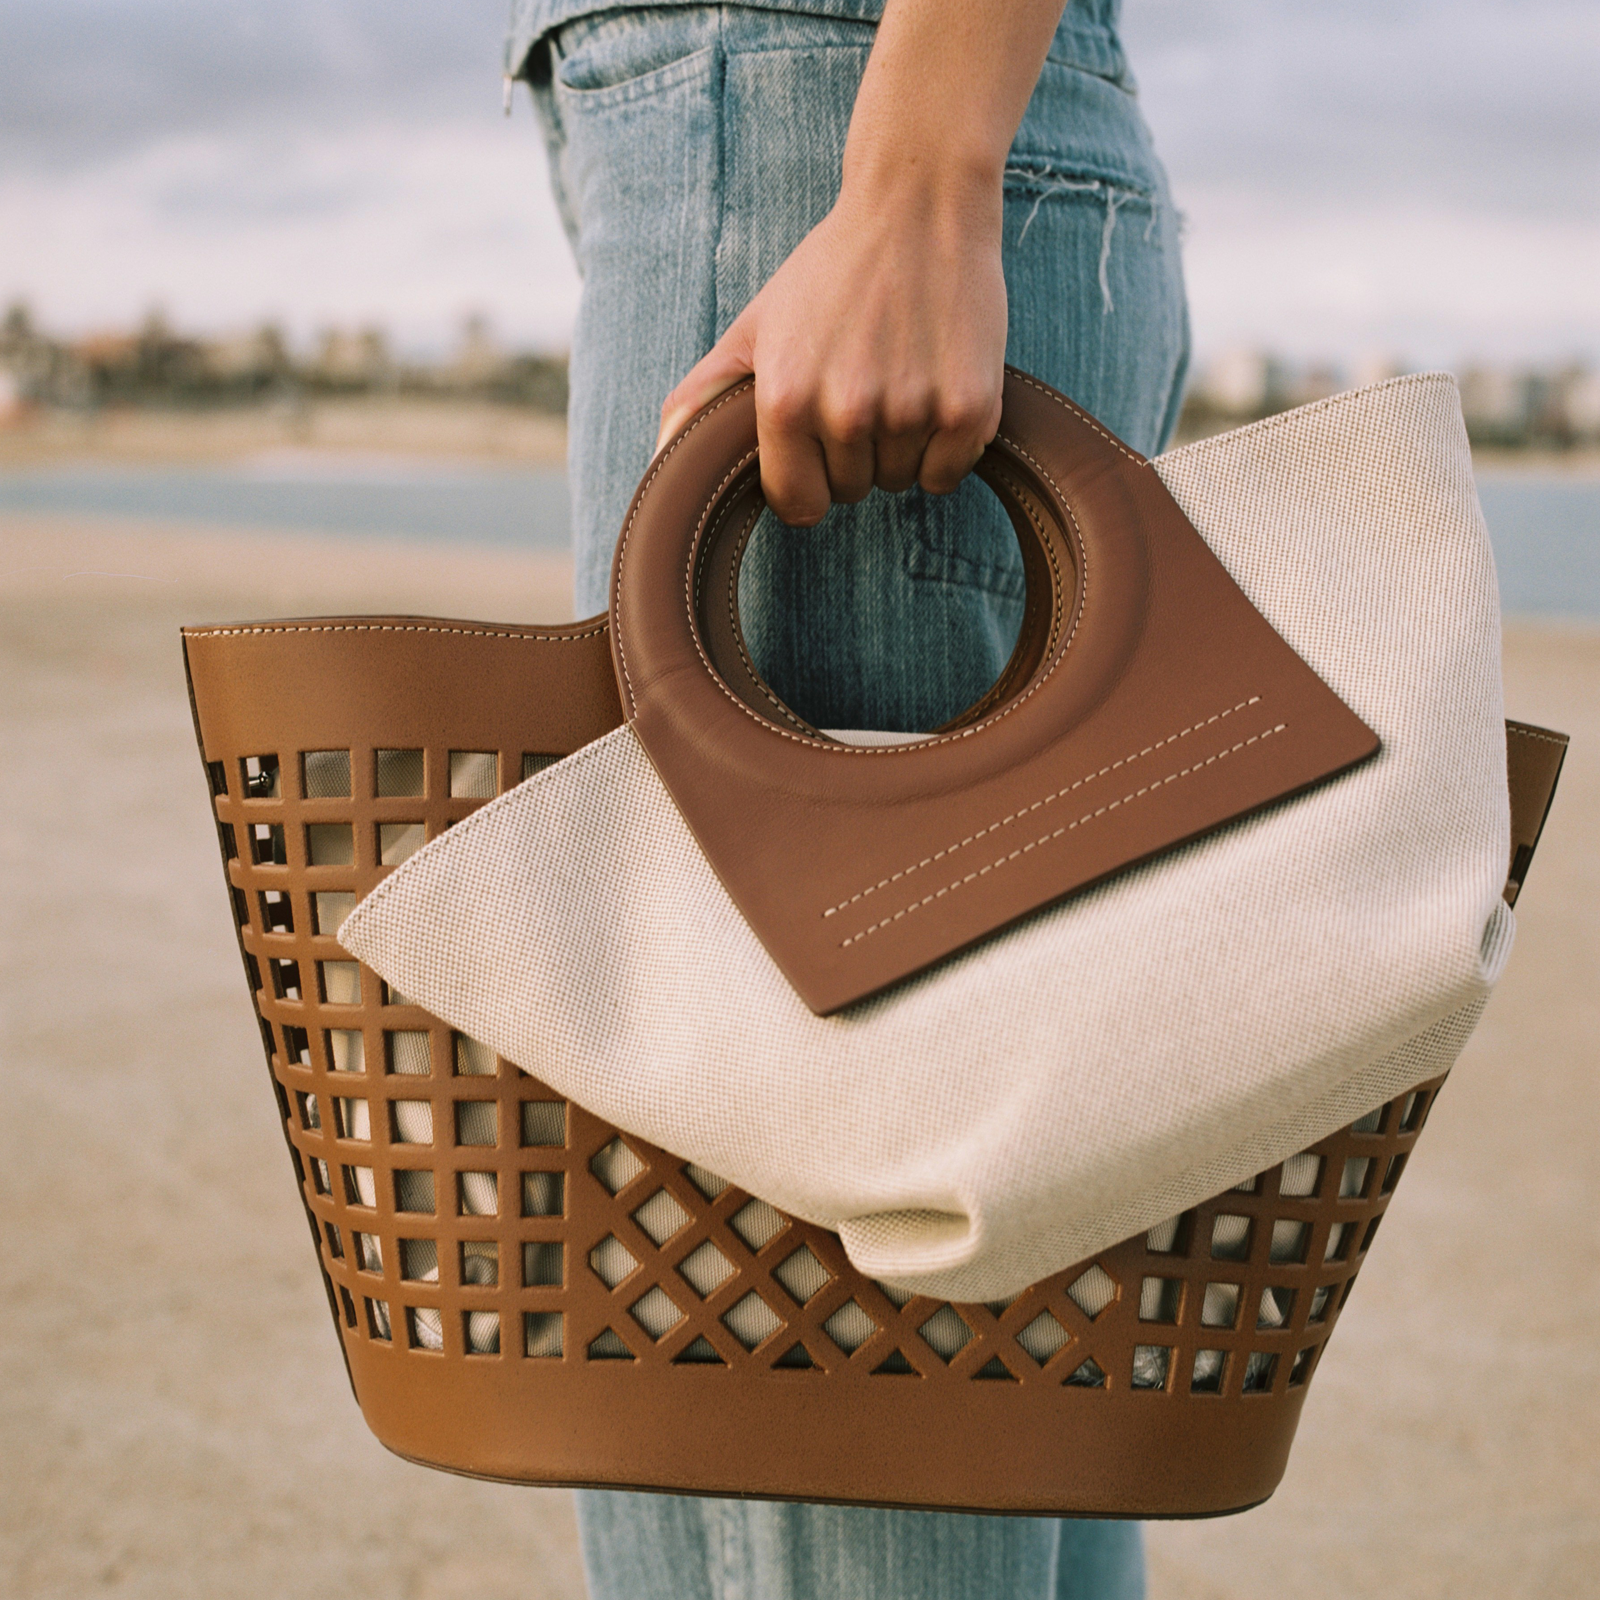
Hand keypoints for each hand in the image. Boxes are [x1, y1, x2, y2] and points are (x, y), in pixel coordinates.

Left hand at [655, 171, 1006, 526]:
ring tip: (901, 376)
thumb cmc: (830, 271)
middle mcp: (846, 411)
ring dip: (902, 447)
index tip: (820, 444)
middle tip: (866, 384)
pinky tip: (936, 388)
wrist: (920, 205)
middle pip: (853, 491)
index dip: (810, 481)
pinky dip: (947, 446)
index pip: (798, 504)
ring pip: (900, 481)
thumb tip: (663, 455)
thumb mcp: (756, 326)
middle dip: (856, 455)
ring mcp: (911, 411)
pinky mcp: (969, 409)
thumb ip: (704, 394)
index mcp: (786, 399)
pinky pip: (947, 472)